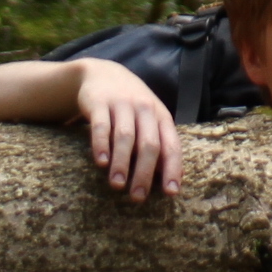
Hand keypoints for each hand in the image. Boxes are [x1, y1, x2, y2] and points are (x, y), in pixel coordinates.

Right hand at [77, 60, 179, 201]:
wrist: (102, 74)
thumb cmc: (132, 106)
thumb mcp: (150, 118)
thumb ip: (160, 143)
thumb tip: (172, 179)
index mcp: (161, 116)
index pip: (171, 145)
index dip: (172, 169)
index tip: (170, 193)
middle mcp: (144, 109)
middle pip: (149, 144)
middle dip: (144, 173)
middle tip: (138, 197)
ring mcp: (121, 104)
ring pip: (125, 137)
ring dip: (122, 163)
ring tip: (117, 185)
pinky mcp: (99, 103)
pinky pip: (101, 126)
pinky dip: (101, 145)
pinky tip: (100, 162)